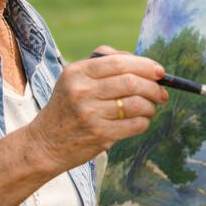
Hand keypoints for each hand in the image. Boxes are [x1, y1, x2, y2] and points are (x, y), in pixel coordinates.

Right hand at [27, 45, 166, 171]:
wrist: (44, 143)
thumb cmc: (67, 106)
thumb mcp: (75, 79)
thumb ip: (104, 63)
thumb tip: (143, 62)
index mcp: (77, 72)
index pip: (120, 63)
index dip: (146, 66)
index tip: (160, 72)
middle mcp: (82, 91)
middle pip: (131, 82)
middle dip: (154, 87)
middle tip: (161, 93)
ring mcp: (90, 114)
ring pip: (136, 104)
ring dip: (151, 106)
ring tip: (150, 107)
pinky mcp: (99, 135)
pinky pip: (135, 125)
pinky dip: (144, 121)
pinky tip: (141, 120)